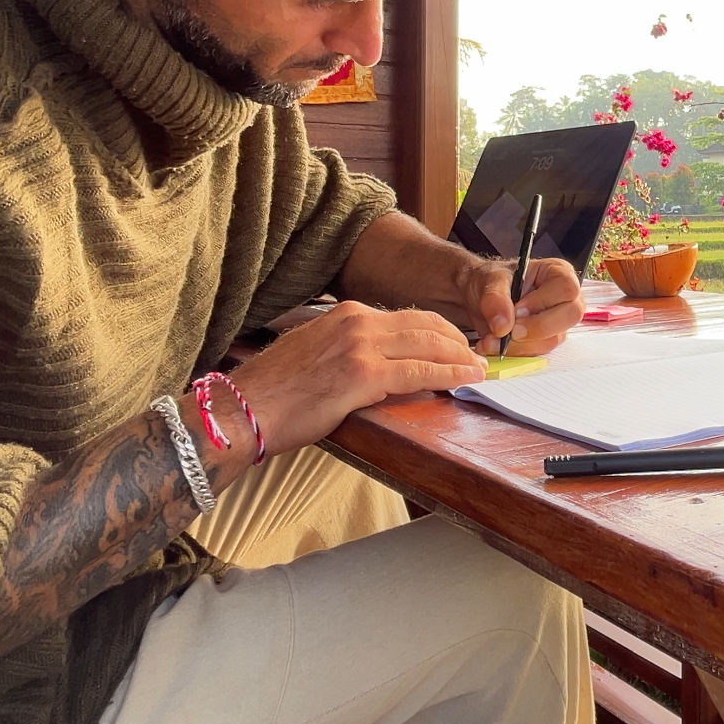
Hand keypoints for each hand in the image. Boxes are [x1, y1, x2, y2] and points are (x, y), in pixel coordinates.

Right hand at [227, 301, 485, 457]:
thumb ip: (350, 352)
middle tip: (478, 354)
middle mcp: (357, 321)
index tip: (456, 342)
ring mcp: (362, 345)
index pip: (406, 317)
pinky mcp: (364, 374)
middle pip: (424, 325)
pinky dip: (448, 374)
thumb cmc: (275, 393)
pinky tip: (465, 379)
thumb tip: (378, 367)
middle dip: (457, 340)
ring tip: (479, 367)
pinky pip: (419, 371)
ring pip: (428, 345)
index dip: (438, 331)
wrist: (244, 409)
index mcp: (346, 314)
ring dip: (460, 356)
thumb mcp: (317, 355)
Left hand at [466, 257, 583, 355]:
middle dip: (537, 327)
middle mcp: (564, 299)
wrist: (478, 299)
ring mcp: (557, 324)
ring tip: (490, 339)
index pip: (566, 288)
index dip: (543, 302)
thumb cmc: (492, 281)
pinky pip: (536, 354)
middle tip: (509, 330)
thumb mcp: (490, 280)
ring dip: (519, 345)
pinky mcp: (545, 342)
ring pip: (552, 340)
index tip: (517, 310)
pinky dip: (513, 353)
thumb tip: (503, 326)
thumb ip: (495, 299)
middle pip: (570, 316)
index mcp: (558, 273)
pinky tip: (494, 346)